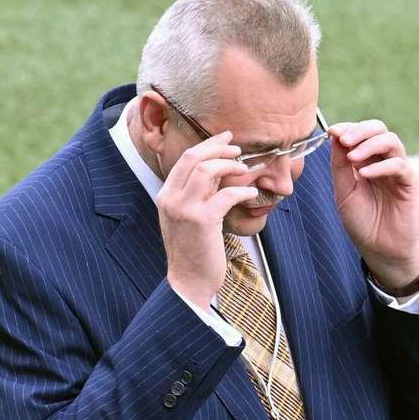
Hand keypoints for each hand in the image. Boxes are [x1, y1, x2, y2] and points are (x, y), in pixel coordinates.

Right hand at [158, 131, 257, 308]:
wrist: (188, 281)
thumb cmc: (194, 249)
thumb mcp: (188, 216)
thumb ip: (197, 193)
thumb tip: (219, 169)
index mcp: (166, 195)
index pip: (185, 158)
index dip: (208, 144)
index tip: (226, 138)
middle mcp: (170, 198)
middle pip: (194, 157)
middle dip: (219, 147)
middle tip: (238, 148)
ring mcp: (184, 209)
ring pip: (207, 170)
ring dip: (229, 165)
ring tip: (244, 169)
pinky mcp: (202, 221)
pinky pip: (226, 195)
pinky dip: (242, 190)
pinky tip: (252, 192)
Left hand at [330, 120, 418, 287]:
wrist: (379, 248)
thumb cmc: (362, 221)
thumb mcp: (343, 191)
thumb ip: (340, 165)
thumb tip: (335, 136)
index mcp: (366, 159)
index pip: (360, 132)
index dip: (347, 128)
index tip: (331, 131)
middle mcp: (383, 160)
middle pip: (378, 128)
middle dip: (359, 130)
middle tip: (343, 140)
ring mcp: (398, 170)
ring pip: (391, 140)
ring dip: (369, 144)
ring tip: (352, 157)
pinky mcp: (410, 182)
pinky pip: (398, 165)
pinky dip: (380, 166)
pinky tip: (364, 174)